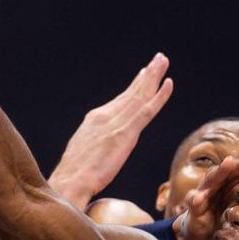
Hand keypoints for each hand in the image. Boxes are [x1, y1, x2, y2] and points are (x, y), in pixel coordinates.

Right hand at [48, 53, 173, 206]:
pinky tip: (168, 84)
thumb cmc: (75, 174)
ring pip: (140, 95)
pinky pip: (147, 111)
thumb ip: (97, 142)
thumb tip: (102, 144)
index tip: (144, 73)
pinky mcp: (126, 134)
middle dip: (147, 75)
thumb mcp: (84, 150)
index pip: (120, 99)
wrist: (70, 181)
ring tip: (163, 61)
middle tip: (159, 59)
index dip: (135, 86)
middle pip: (132, 92)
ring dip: (153, 77)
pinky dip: (159, 97)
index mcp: (96, 119)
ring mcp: (117, 123)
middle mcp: (106, 115)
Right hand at [175, 137, 238, 239]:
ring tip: (229, 163)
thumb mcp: (235, 196)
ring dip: (221, 171)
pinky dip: (196, 199)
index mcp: (228, 178)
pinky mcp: (194, 207)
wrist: (199, 227)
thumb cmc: (219, 209)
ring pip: (212, 179)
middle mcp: (215, 181)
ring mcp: (204, 192)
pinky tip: (199, 198)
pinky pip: (194, 201)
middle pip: (228, 168)